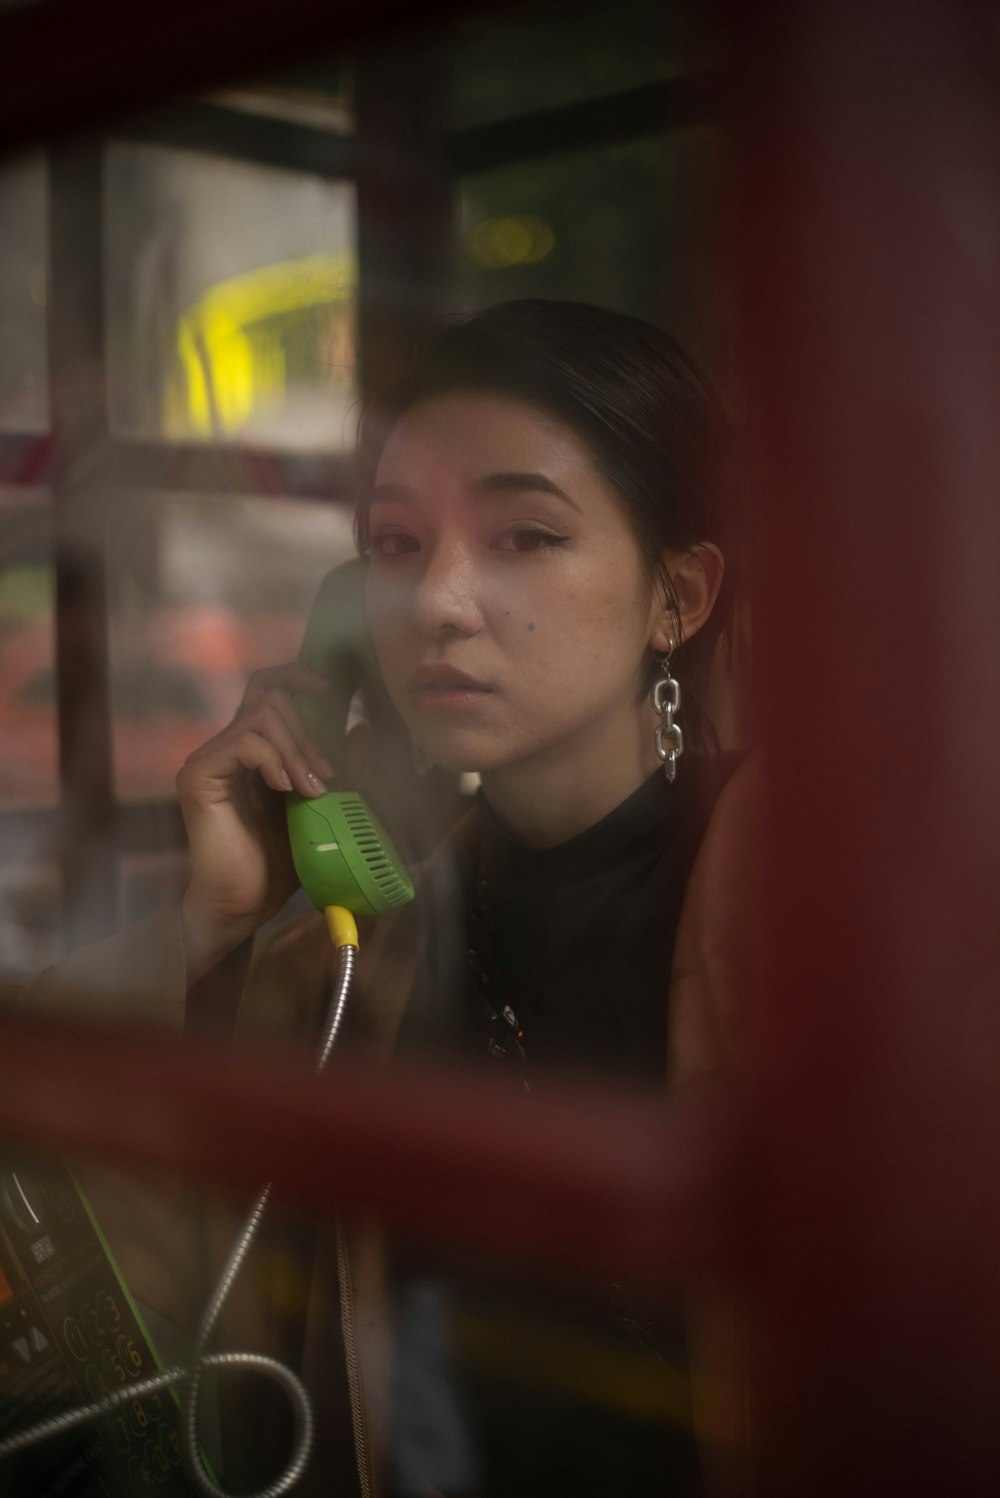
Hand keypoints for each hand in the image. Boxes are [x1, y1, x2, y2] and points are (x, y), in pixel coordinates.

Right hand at [177, 662, 333, 982]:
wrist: (242, 907)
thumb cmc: (276, 865)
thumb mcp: (320, 809)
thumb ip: (337, 769)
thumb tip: (363, 728)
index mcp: (251, 750)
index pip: (266, 688)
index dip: (295, 676)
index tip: (328, 690)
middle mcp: (226, 747)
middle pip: (270, 698)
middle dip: (309, 734)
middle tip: (327, 778)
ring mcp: (209, 759)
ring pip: (261, 716)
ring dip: (297, 750)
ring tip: (311, 791)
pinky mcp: (199, 776)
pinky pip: (243, 741)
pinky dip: (275, 760)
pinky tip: (288, 790)